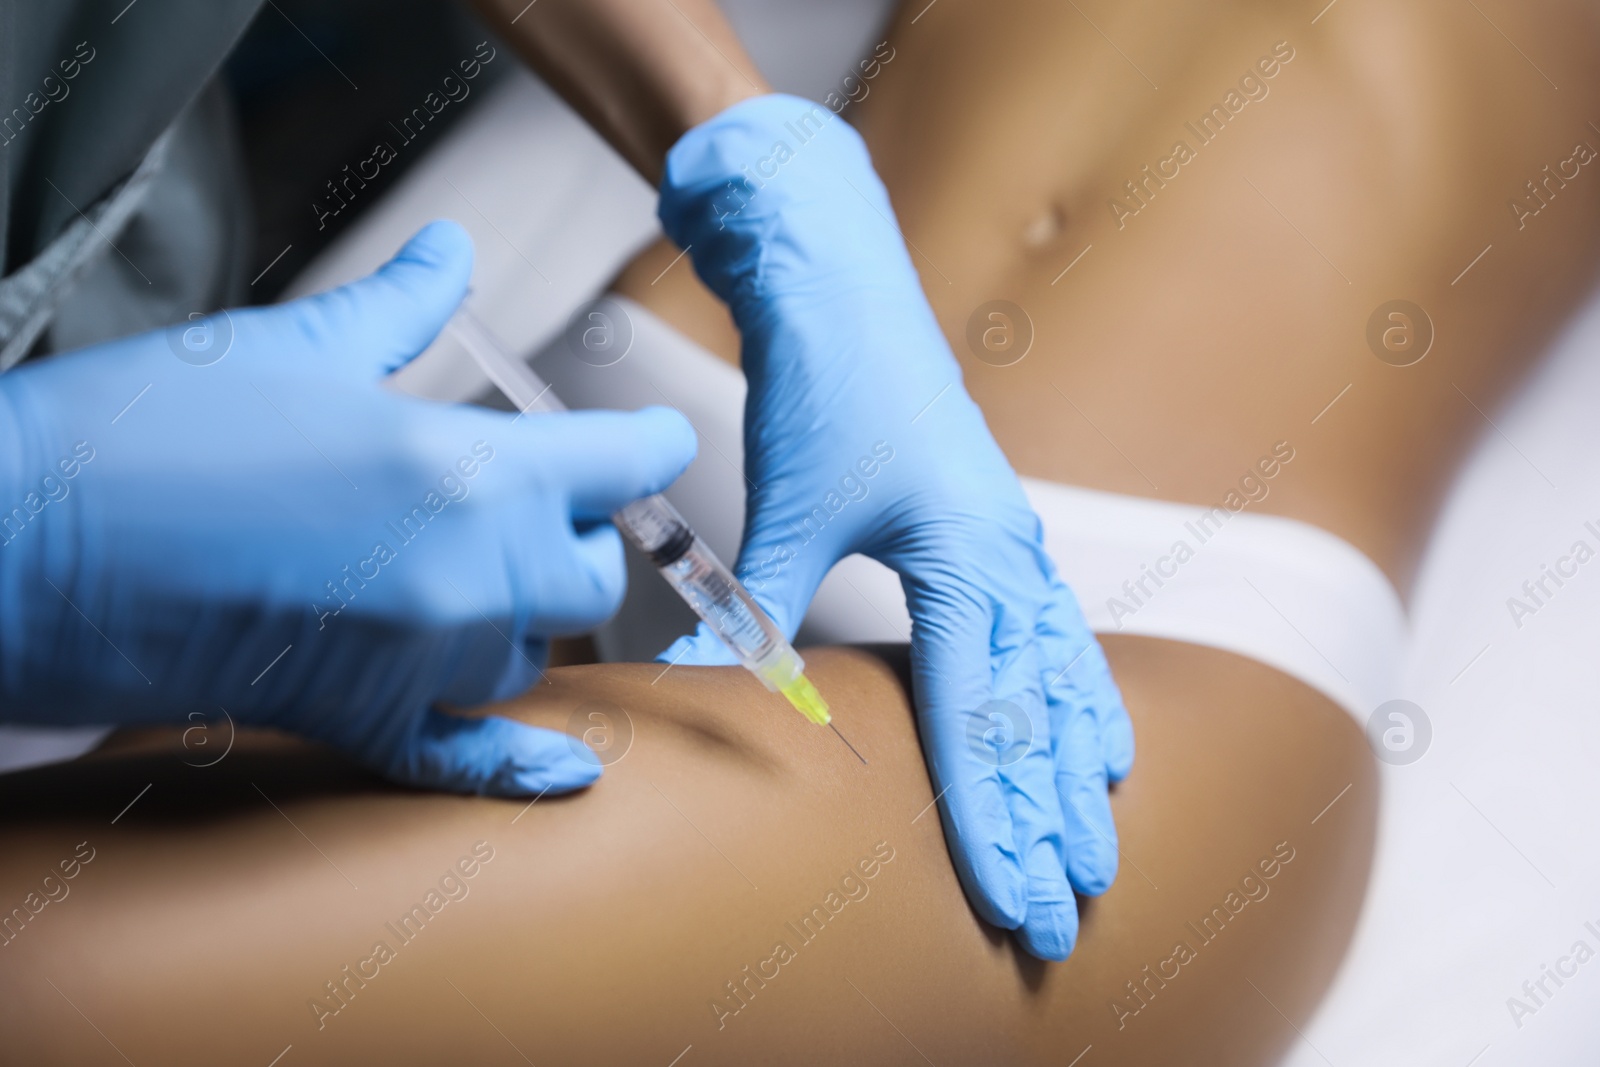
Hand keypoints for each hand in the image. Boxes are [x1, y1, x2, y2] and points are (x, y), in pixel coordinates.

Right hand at [0, 222, 695, 795]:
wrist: (19, 543)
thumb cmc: (149, 432)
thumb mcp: (288, 346)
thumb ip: (399, 308)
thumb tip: (451, 250)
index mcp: (468, 466)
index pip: (622, 462)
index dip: (647, 446)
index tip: (653, 441)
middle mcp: (472, 573)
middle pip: (590, 572)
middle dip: (570, 538)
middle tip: (522, 507)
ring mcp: (422, 661)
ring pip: (533, 652)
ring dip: (519, 619)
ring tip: (465, 580)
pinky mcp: (362, 722)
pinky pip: (474, 759)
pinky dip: (523, 764)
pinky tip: (573, 768)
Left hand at [657, 96, 1133, 959]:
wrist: (844, 287)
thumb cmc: (824, 385)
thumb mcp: (789, 507)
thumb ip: (761, 608)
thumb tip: (717, 686)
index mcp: (965, 560)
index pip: (983, 721)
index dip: (995, 820)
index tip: (1013, 898)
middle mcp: (1010, 558)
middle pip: (1039, 718)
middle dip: (1051, 820)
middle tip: (1067, 908)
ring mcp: (1016, 543)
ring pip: (1061, 682)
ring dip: (1077, 772)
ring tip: (1099, 845)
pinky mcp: (1001, 531)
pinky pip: (1059, 632)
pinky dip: (1081, 696)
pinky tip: (1101, 737)